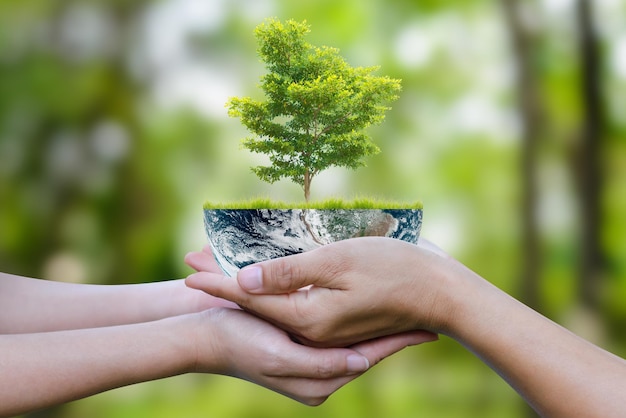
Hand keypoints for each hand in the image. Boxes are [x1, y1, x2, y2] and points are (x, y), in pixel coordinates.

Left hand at [185, 238, 446, 346]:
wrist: (440, 293)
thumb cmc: (394, 269)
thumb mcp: (338, 263)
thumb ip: (289, 274)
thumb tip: (244, 281)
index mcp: (309, 319)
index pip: (250, 297)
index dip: (216, 280)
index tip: (186, 267)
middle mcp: (312, 330)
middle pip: (256, 303)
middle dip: (223, 281)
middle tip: (193, 260)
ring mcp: (325, 329)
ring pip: (272, 305)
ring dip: (244, 284)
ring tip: (217, 264)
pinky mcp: (336, 321)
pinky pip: (292, 307)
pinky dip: (270, 289)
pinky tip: (260, 276)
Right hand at [192, 307, 436, 404]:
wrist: (204, 335)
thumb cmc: (240, 341)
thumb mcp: (280, 356)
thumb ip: (320, 364)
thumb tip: (361, 361)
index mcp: (316, 383)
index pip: (368, 359)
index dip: (398, 342)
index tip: (428, 329)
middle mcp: (318, 378)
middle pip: (366, 352)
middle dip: (393, 335)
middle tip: (424, 316)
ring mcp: (309, 363)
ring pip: (355, 343)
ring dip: (378, 328)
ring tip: (407, 311)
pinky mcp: (301, 349)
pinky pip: (339, 337)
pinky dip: (358, 324)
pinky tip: (371, 308)